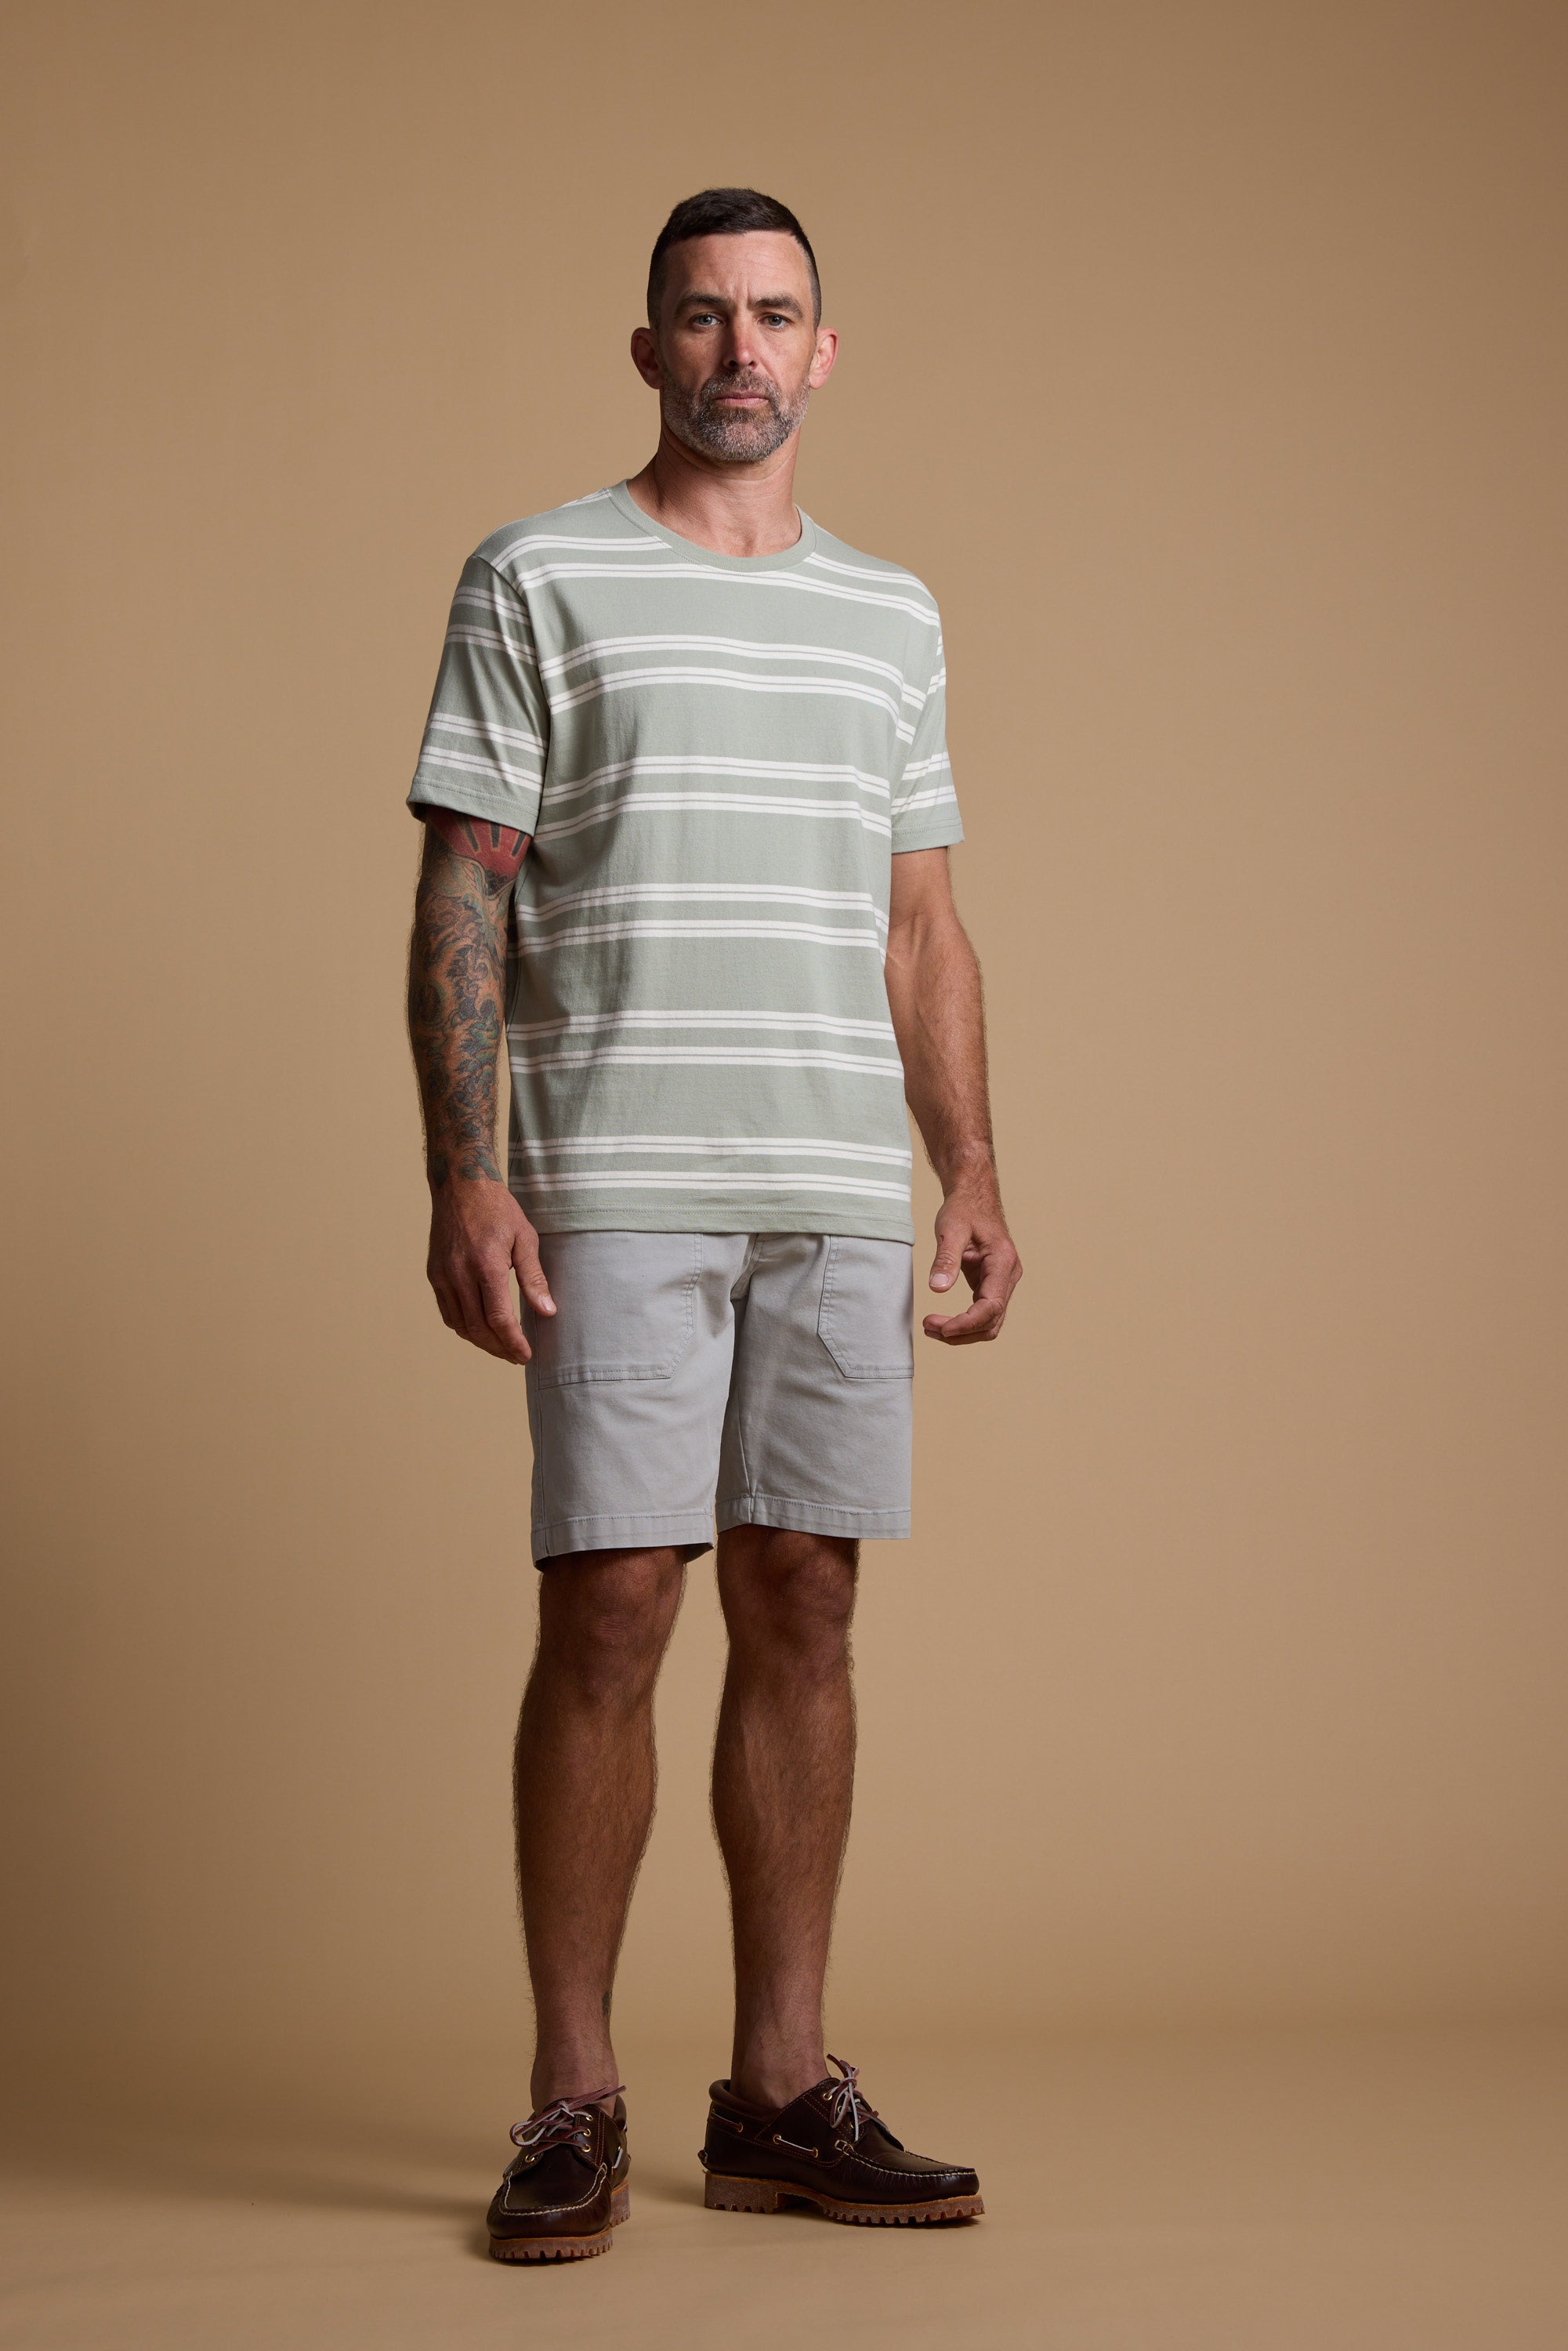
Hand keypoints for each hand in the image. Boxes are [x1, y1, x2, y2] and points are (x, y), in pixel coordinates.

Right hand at [426, 1178, 554, 1365]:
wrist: (461, 1186)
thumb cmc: (499, 1210)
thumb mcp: (525, 1239)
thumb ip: (534, 1278)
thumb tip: (547, 1311)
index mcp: (486, 1263)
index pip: (499, 1318)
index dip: (513, 1342)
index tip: (525, 1355)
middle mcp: (460, 1272)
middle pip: (478, 1327)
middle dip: (499, 1348)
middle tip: (516, 1357)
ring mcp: (443, 1274)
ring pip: (460, 1324)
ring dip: (480, 1341)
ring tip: (500, 1347)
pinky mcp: (433, 1273)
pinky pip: (447, 1311)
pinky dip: (463, 1327)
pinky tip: (479, 1329)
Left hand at [923, 1186, 1021, 1344]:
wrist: (973, 1197)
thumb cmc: (964, 1209)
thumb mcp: (951, 1230)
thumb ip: (945, 1259)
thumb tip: (937, 1288)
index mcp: (1002, 1262)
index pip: (991, 1306)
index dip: (967, 1323)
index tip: (941, 1328)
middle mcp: (1008, 1276)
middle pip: (991, 1321)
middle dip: (961, 1332)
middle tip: (929, 1328)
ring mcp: (1002, 1282)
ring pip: (989, 1322)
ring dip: (963, 1332)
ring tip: (932, 1329)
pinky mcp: (991, 1284)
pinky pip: (983, 1313)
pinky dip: (964, 1323)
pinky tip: (943, 1323)